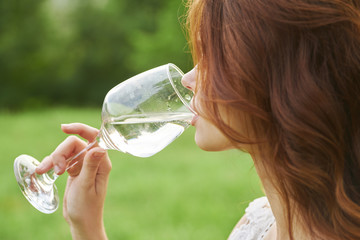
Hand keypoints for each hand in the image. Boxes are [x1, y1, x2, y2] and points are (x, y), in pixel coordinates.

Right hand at [35, 123, 111, 239]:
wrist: (82, 222)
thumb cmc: (87, 207)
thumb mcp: (86, 186)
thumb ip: (90, 166)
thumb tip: (99, 147)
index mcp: (101, 162)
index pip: (94, 137)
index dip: (80, 129)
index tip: (63, 128)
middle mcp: (93, 160)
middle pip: (75, 144)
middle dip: (61, 152)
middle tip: (55, 168)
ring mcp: (83, 165)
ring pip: (66, 151)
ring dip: (53, 158)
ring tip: (44, 171)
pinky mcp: (74, 170)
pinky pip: (62, 160)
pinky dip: (51, 163)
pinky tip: (43, 170)